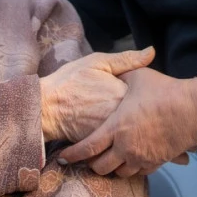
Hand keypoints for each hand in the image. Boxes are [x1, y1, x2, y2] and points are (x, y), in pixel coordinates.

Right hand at [39, 47, 154, 141]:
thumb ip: (126, 59)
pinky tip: (104, 129)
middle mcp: (121, 115)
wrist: (44, 108)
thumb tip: (152, 51)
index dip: (140, 91)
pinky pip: (116, 142)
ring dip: (127, 124)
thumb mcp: (96, 62)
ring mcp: (112, 132)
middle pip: (140, 113)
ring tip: (109, 116)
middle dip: (136, 109)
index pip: (146, 94)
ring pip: (129, 128)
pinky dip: (115, 137)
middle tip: (116, 104)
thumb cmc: (68, 81)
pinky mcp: (102, 145)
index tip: (129, 89)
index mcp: (123, 93)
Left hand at [59, 67, 196, 177]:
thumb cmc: (164, 91)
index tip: (63, 157)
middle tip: (87, 159)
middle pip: (101, 167)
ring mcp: (142, 157)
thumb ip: (121, 72)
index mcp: (116, 126)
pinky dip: (130, 168)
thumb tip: (113, 70)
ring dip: (111, 168)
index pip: (88, 147)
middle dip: (91, 165)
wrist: (193, 110)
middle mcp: (126, 147)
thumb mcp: (138, 76)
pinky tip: (129, 160)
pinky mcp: (156, 162)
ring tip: (108, 160)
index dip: (73, 155)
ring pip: (119, 173)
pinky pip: (138, 173)